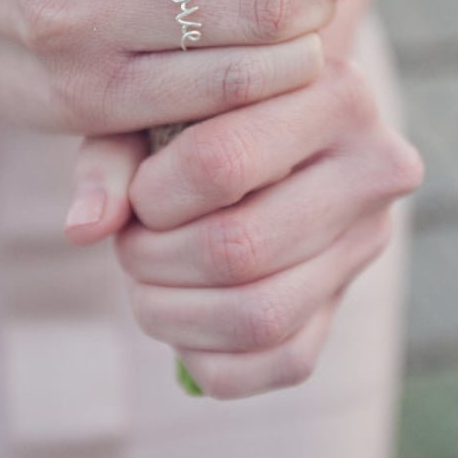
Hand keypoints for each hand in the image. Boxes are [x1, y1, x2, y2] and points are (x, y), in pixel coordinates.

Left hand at [70, 62, 422, 398]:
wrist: (267, 120)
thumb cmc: (201, 106)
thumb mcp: (157, 104)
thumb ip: (113, 157)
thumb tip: (83, 228)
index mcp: (334, 94)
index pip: (221, 164)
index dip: (152, 196)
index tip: (137, 192)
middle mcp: (373, 167)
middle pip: (238, 248)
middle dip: (153, 259)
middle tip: (129, 241)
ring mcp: (369, 242)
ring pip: (259, 315)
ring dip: (170, 311)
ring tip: (143, 275)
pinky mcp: (348, 301)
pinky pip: (279, 363)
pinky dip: (205, 353)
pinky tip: (178, 310)